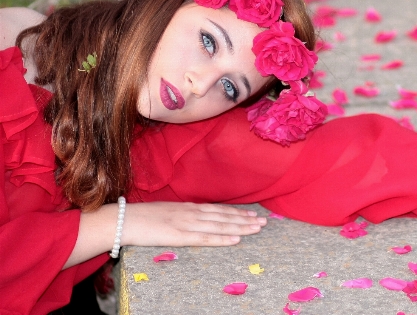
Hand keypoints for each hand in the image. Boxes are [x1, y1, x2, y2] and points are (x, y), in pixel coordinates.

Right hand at [122, 201, 266, 246]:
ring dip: (240, 227)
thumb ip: (182, 214)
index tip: (252, 214)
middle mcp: (191, 213)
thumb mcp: (167, 211)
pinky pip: (205, 238)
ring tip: (257, 228)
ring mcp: (186, 223)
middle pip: (223, 216)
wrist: (121, 219)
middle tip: (264, 221)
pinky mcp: (179, 235)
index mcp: (188, 207)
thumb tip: (195, 217)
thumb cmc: (141, 217)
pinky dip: (222, 239)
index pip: (218, 210)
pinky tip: (236, 239)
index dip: (236, 213)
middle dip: (245, 219)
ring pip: (219, 226)